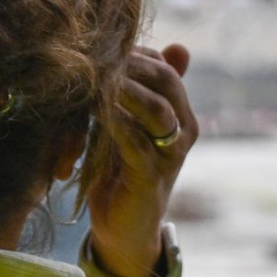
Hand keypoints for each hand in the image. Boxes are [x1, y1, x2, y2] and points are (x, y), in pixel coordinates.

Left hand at [87, 43, 197, 276]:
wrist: (124, 229)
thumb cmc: (121, 172)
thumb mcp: (127, 125)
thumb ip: (135, 93)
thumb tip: (155, 51)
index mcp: (182, 116)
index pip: (165, 68)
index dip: (135, 52)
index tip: (99, 47)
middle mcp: (184, 133)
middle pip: (167, 82)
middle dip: (132, 63)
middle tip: (96, 53)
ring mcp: (170, 157)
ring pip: (157, 109)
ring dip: (125, 88)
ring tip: (96, 75)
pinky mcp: (150, 179)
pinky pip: (135, 143)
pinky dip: (115, 123)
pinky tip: (93, 111)